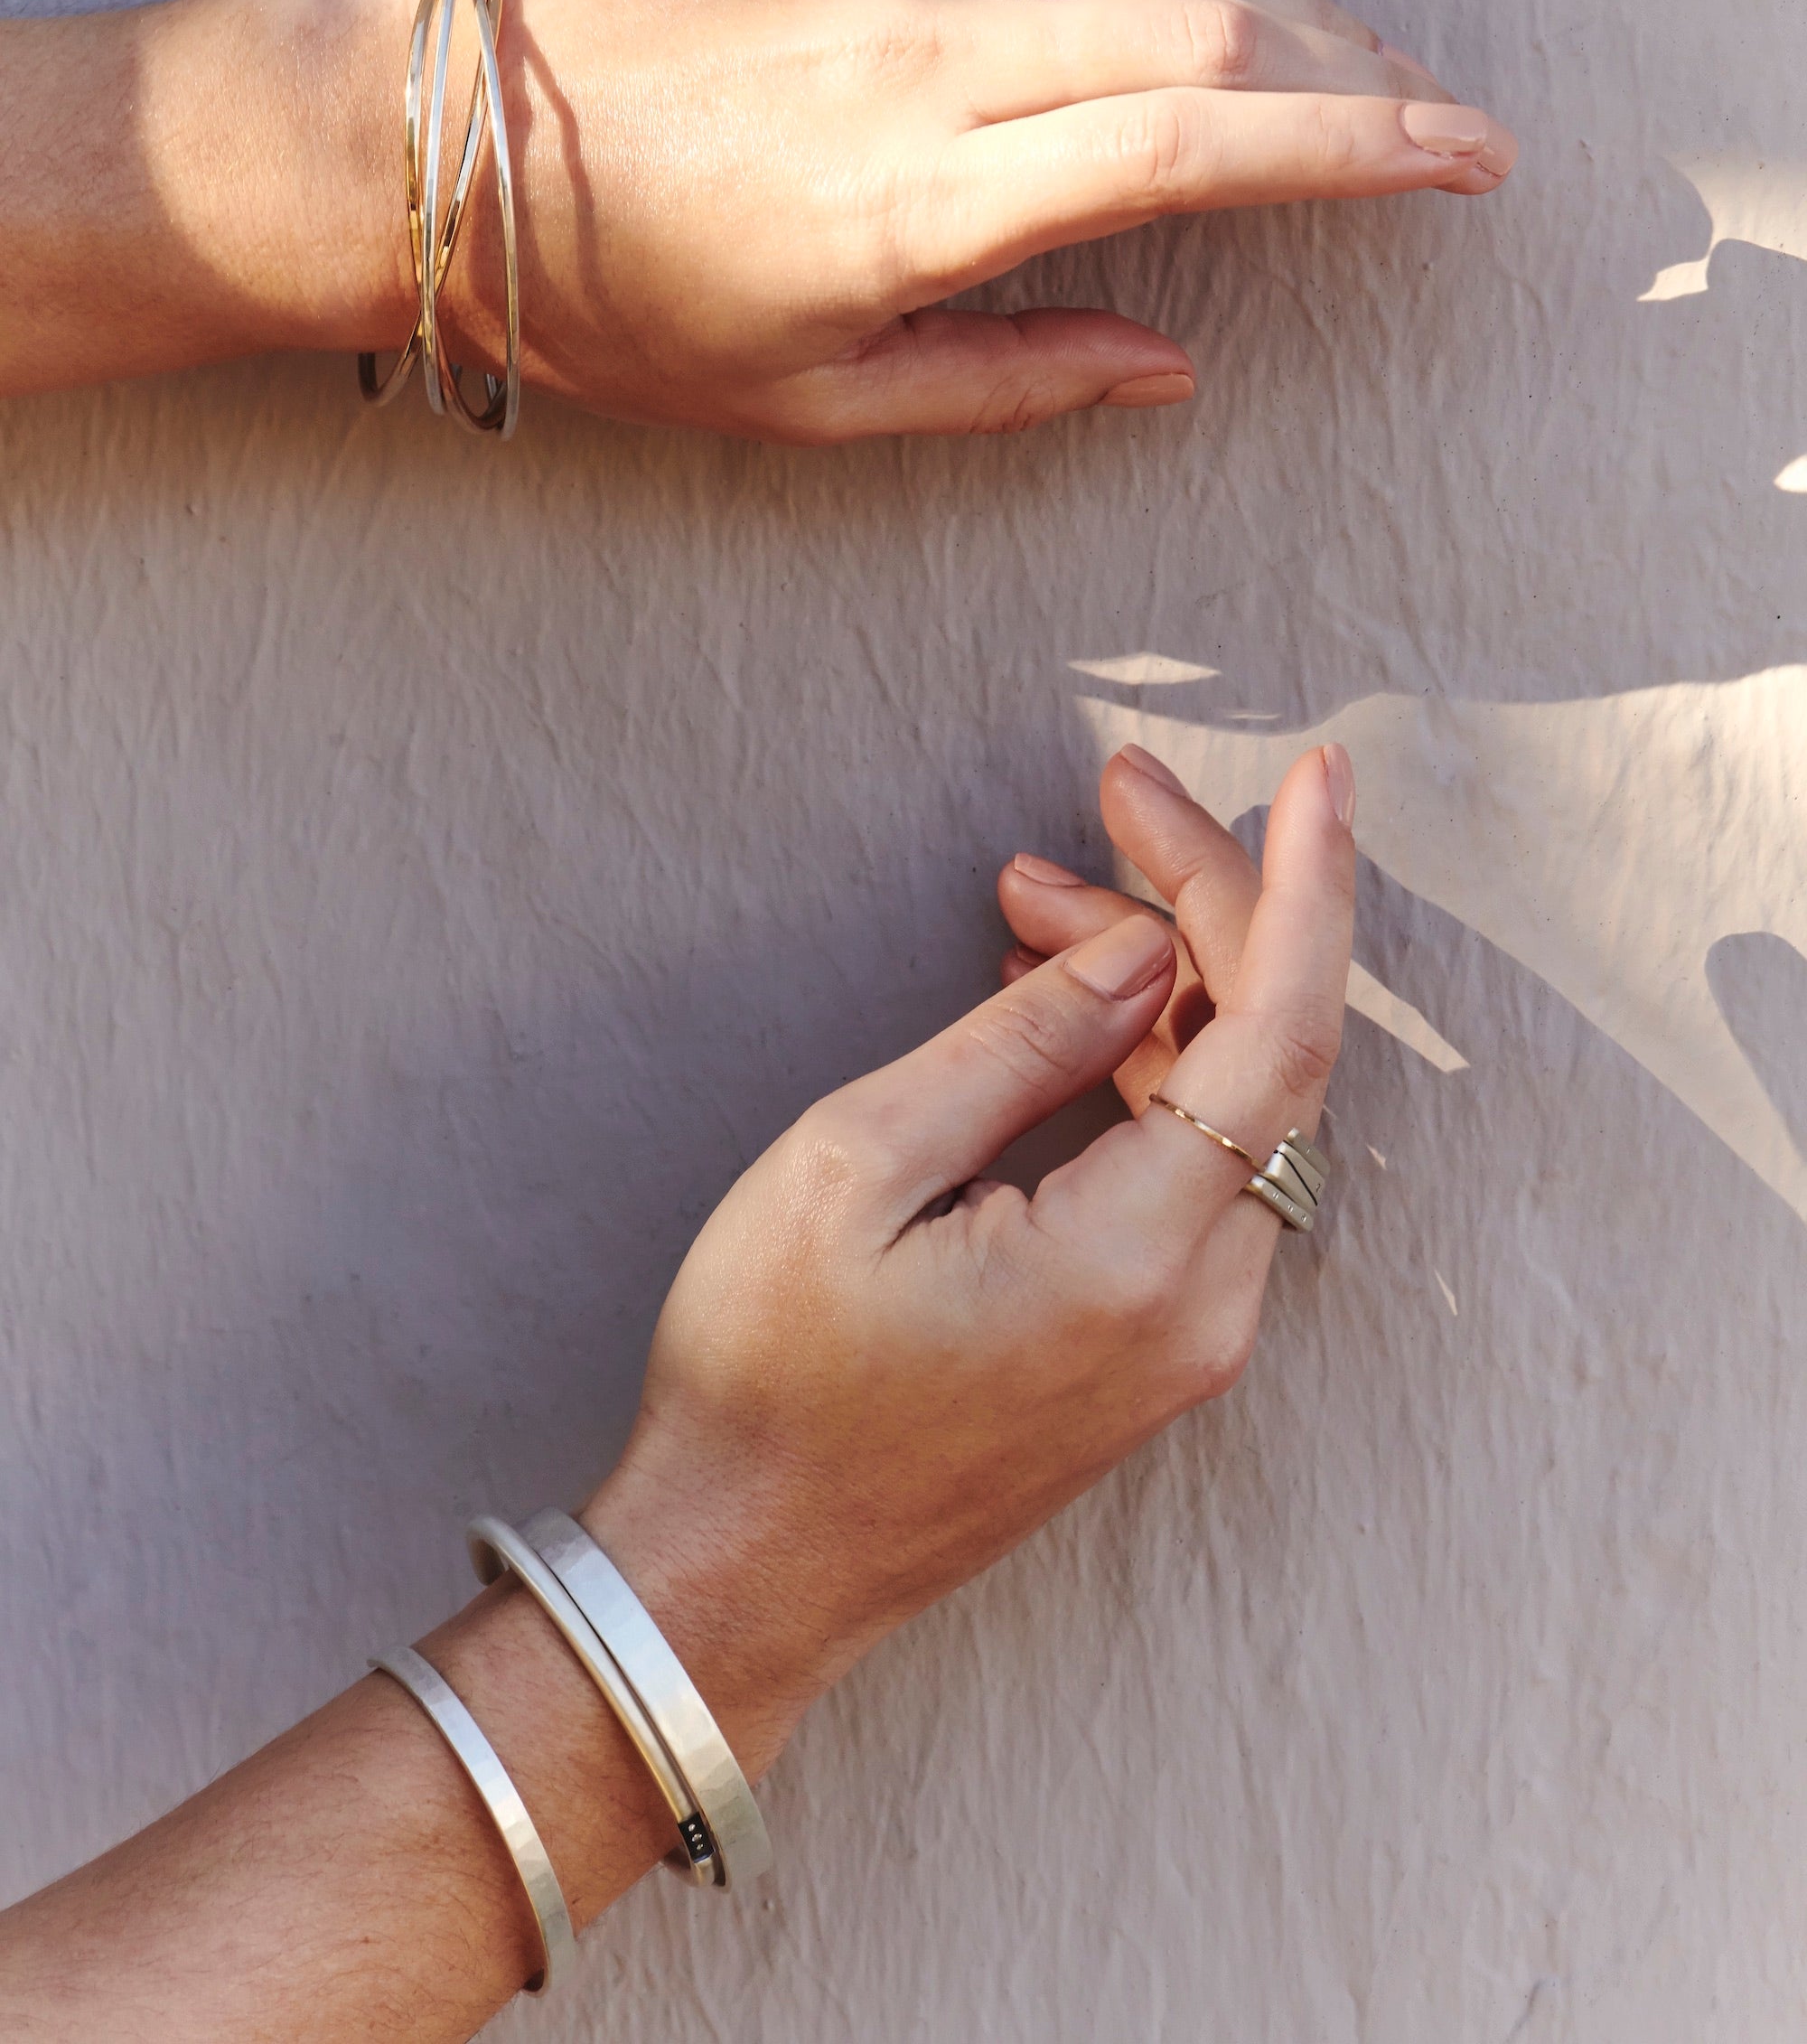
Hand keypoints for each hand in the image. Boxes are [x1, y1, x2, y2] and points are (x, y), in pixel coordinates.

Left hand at [435, 0, 1514, 440]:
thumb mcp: (811, 402)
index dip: (1358, 150)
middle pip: (1206, 29)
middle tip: (1432, 118)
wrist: (442, 145)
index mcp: (920, 204)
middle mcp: (921, 56)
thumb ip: (1011, 382)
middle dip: (1354, 72)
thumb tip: (1173, 366)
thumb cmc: (617, 305)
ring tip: (1338, 55)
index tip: (1463, 157)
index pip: (1196, 149)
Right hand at [579, 739, 1355, 1760]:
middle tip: (1101, 798)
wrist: (745, 1570)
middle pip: (1268, 1056)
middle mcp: (1201, 1307)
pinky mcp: (1153, 1346)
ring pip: (1236, 1108)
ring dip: (1161, 982)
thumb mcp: (853, 1166)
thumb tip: (1137, 950)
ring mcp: (1186, 1337)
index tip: (1318, 774)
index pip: (1282, 1036)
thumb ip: (1017, 1044)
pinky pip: (1197, 1170)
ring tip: (1035, 900)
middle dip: (1194, 905)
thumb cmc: (767, 1379)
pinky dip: (1149, 1066)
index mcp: (1135, 1262)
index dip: (1305, 887)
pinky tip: (1063, 1007)